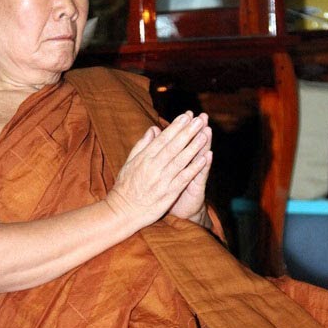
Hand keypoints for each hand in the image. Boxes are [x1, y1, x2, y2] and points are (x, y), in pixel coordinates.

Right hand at [106, 111, 211, 228]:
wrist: (123, 211)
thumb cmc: (126, 186)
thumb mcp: (130, 162)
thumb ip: (142, 145)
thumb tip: (153, 129)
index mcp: (144, 158)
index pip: (163, 139)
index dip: (175, 127)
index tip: (186, 115)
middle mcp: (154, 167)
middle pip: (173, 146)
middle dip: (187, 132)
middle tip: (199, 119)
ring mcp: (162, 180)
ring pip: (180, 160)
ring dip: (194, 147)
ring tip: (204, 135)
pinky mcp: (169, 193)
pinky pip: (184, 178)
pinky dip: (194, 168)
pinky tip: (204, 159)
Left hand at [168, 113, 212, 223]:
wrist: (178, 212)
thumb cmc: (167, 190)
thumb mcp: (162, 171)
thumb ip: (160, 152)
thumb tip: (156, 134)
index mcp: (177, 160)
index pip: (181, 141)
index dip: (184, 128)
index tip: (186, 113)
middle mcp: (188, 165)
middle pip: (193, 145)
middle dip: (197, 131)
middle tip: (202, 116)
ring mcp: (194, 176)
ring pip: (200, 157)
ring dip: (204, 144)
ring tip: (207, 130)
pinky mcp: (197, 188)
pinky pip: (200, 176)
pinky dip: (204, 165)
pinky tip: (209, 155)